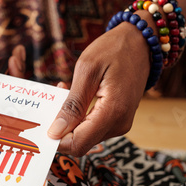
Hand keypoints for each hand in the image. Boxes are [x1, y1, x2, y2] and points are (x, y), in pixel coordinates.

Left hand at [47, 19, 150, 155]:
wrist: (141, 42)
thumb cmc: (115, 49)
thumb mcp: (87, 70)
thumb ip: (72, 104)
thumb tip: (56, 132)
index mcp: (112, 112)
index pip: (78, 144)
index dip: (57, 138)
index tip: (44, 121)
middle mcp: (119, 124)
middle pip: (81, 143)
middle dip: (62, 126)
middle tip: (55, 96)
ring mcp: (121, 123)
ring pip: (85, 135)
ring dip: (70, 119)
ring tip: (66, 89)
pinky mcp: (119, 119)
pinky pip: (93, 127)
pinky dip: (79, 115)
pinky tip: (77, 94)